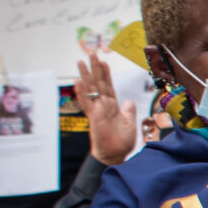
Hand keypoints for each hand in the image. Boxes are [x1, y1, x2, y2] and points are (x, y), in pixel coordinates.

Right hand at [78, 51, 138, 165]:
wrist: (114, 154)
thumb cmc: (121, 141)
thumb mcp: (129, 123)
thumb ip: (128, 111)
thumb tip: (129, 101)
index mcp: (112, 105)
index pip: (108, 85)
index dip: (106, 73)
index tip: (103, 61)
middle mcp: (103, 105)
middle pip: (98, 82)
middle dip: (95, 68)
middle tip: (91, 53)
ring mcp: (97, 110)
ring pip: (90, 89)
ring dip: (86, 75)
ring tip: (80, 61)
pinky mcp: (93, 117)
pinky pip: (86, 102)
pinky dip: (82, 92)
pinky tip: (78, 81)